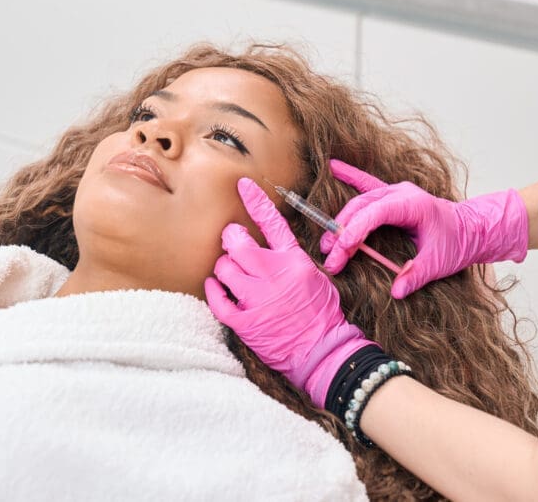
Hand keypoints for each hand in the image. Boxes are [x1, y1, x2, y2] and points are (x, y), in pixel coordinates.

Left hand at [205, 177, 372, 407]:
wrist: (323, 352)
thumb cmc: (321, 315)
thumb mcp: (314, 277)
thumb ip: (290, 259)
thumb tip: (268, 243)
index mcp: (294, 261)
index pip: (272, 223)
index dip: (256, 201)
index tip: (242, 185)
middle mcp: (275, 275)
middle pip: (238, 243)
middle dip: (230, 239)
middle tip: (231, 243)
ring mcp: (259, 299)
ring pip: (225, 268)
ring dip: (223, 268)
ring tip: (230, 274)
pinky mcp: (246, 322)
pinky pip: (218, 299)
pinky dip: (214, 291)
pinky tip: (217, 288)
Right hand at [320, 160, 528, 298]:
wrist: (472, 229)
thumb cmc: (457, 243)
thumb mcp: (439, 263)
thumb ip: (417, 276)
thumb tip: (397, 292)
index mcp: (414, 204)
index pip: (377, 213)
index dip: (356, 229)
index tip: (342, 248)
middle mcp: (402, 193)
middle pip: (363, 208)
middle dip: (342, 233)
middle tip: (330, 257)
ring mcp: (397, 192)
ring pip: (361, 201)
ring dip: (342, 221)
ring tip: (327, 244)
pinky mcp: (394, 196)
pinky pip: (368, 184)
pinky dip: (351, 176)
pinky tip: (335, 167)